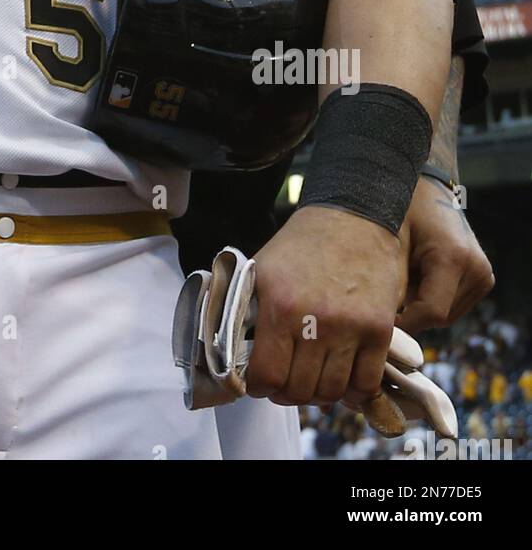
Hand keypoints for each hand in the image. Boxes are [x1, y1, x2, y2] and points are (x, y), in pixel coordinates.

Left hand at [247, 205, 404, 407]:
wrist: (354, 216)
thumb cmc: (302, 243)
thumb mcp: (262, 269)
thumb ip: (246, 310)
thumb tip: (231, 351)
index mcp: (279, 304)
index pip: (267, 375)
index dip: (260, 386)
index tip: (260, 381)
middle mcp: (315, 320)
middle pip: (300, 389)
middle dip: (287, 392)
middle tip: (286, 382)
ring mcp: (351, 327)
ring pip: (332, 391)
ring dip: (319, 395)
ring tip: (312, 379)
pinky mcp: (379, 330)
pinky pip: (366, 383)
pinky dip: (352, 391)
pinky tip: (341, 378)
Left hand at [396, 176, 493, 332]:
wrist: (428, 185)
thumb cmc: (402, 207)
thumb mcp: (390, 241)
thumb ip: (391, 283)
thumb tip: (384, 325)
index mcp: (454, 257)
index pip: (431, 313)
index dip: (404, 324)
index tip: (377, 323)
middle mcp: (476, 269)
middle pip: (439, 318)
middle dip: (410, 314)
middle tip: (382, 297)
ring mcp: (483, 274)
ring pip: (446, 315)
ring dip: (421, 307)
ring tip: (402, 277)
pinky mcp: (482, 277)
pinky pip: (452, 304)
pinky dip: (431, 298)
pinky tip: (416, 275)